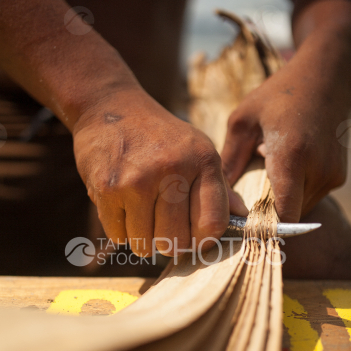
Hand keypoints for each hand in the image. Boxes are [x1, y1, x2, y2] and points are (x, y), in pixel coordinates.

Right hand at [73, 85, 247, 255]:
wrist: (109, 106)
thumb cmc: (159, 136)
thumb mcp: (196, 150)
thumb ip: (217, 187)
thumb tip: (242, 217)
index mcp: (202, 160)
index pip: (213, 223)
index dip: (203, 240)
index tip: (193, 237)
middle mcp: (173, 169)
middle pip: (177, 241)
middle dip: (170, 244)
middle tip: (163, 231)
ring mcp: (138, 180)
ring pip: (146, 244)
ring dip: (143, 240)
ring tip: (142, 218)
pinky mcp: (108, 188)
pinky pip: (119, 236)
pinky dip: (121, 231)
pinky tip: (123, 208)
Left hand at [221, 45, 348, 222]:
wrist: (325, 77)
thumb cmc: (279, 95)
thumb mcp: (243, 120)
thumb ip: (230, 160)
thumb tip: (216, 194)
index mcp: (292, 155)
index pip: (283, 215)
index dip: (264, 227)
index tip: (244, 226)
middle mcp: (318, 169)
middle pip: (289, 215)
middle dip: (268, 214)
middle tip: (249, 203)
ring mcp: (332, 174)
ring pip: (301, 208)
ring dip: (283, 203)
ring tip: (269, 179)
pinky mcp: (339, 175)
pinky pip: (311, 197)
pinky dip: (296, 193)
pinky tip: (285, 172)